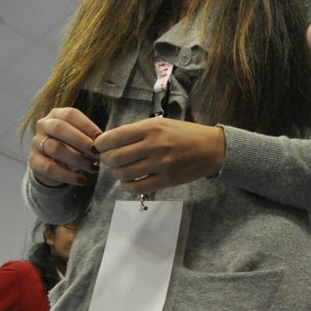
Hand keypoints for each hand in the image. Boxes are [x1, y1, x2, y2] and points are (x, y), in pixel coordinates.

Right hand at [31, 107, 103, 186]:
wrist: (54, 164)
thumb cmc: (73, 145)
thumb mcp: (82, 138)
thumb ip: (91, 137)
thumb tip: (105, 141)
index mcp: (57, 114)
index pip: (70, 114)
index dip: (87, 125)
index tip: (101, 138)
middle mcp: (43, 125)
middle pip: (59, 128)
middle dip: (80, 141)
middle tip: (96, 153)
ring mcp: (36, 143)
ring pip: (55, 148)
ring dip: (77, 159)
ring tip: (93, 168)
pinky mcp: (33, 161)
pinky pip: (49, 168)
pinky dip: (68, 176)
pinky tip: (82, 180)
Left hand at [94, 118, 225, 194]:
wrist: (211, 148)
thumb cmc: (184, 134)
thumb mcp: (161, 124)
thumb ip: (137, 131)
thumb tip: (110, 142)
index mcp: (151, 128)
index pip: (114, 137)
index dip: (100, 144)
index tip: (99, 147)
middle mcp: (154, 145)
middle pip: (115, 157)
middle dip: (106, 160)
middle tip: (108, 160)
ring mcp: (161, 164)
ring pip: (124, 174)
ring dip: (116, 174)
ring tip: (120, 170)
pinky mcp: (167, 179)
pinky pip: (137, 187)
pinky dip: (127, 186)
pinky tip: (128, 182)